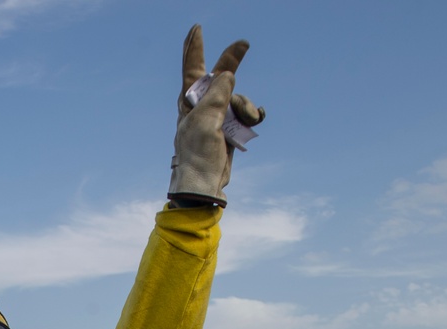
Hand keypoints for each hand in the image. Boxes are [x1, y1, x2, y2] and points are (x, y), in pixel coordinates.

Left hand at [168, 24, 264, 207]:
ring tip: (244, 122)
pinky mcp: (229, 128)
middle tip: (243, 44)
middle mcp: (202, 105)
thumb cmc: (197, 153)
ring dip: (245, 108)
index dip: (194, 47)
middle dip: (232, 62)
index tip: (196, 28)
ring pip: (239, 97)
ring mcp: (217, 116)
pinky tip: (257, 118)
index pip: (192, 68)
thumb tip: (226, 73)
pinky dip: (253, 115)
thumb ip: (217, 95)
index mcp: (189, 101)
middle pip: (220, 76)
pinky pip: (246, 113)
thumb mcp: (205, 121)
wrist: (204, 183)